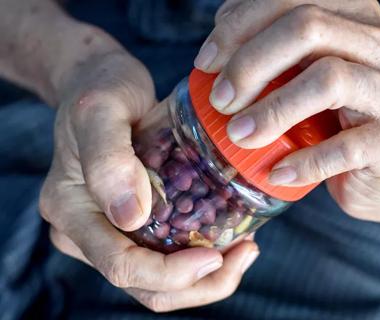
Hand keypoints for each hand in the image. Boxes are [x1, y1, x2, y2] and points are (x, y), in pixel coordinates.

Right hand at [39, 44, 258, 311]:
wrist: (98, 83)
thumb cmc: (99, 89)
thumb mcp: (100, 110)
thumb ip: (109, 159)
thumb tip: (130, 217)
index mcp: (72, 212)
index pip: (121, 266)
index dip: (171, 273)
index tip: (215, 256)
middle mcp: (87, 232)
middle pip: (145, 286)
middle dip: (199, 284)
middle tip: (245, 255)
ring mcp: (111, 230)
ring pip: (159, 282)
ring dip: (205, 278)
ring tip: (244, 250)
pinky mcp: (133, 223)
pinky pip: (167, 256)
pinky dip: (199, 259)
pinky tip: (229, 237)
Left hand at [194, 0, 379, 228]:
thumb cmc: (331, 120)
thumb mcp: (299, 78)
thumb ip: (268, 57)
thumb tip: (217, 51)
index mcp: (352, 17)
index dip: (239, 25)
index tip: (205, 63)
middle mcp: (378, 43)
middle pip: (308, 28)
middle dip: (250, 64)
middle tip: (220, 101)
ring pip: (329, 80)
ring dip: (273, 111)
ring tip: (239, 136)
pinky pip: (347, 147)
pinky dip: (304, 162)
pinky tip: (276, 173)